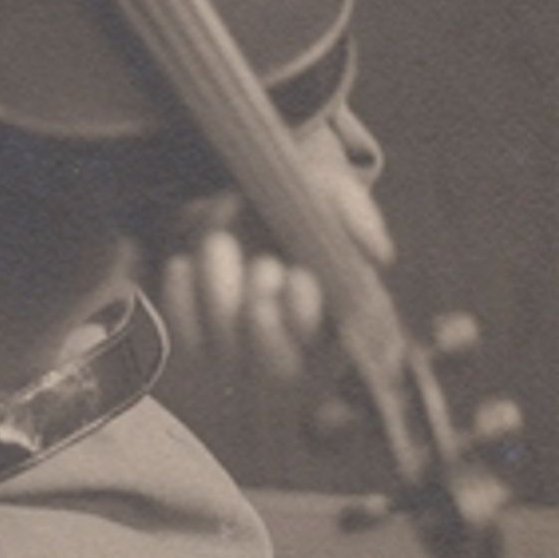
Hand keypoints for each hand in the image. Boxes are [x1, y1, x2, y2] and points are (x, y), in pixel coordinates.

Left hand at [156, 120, 394, 382]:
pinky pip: (184, 336)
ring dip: (220, 300)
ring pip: (225, 353)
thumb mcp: (330, 190)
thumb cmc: (301, 201)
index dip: (308, 317)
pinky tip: (182, 263)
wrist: (252, 197)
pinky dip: (181, 302)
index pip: (329, 346)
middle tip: (263, 266)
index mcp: (338, 322)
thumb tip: (378, 252)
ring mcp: (243, 350)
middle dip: (264, 322)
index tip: (300, 277)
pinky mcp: (200, 337)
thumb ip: (355, 212)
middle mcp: (293, 350)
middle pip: (276, 367)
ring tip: (219, 243)